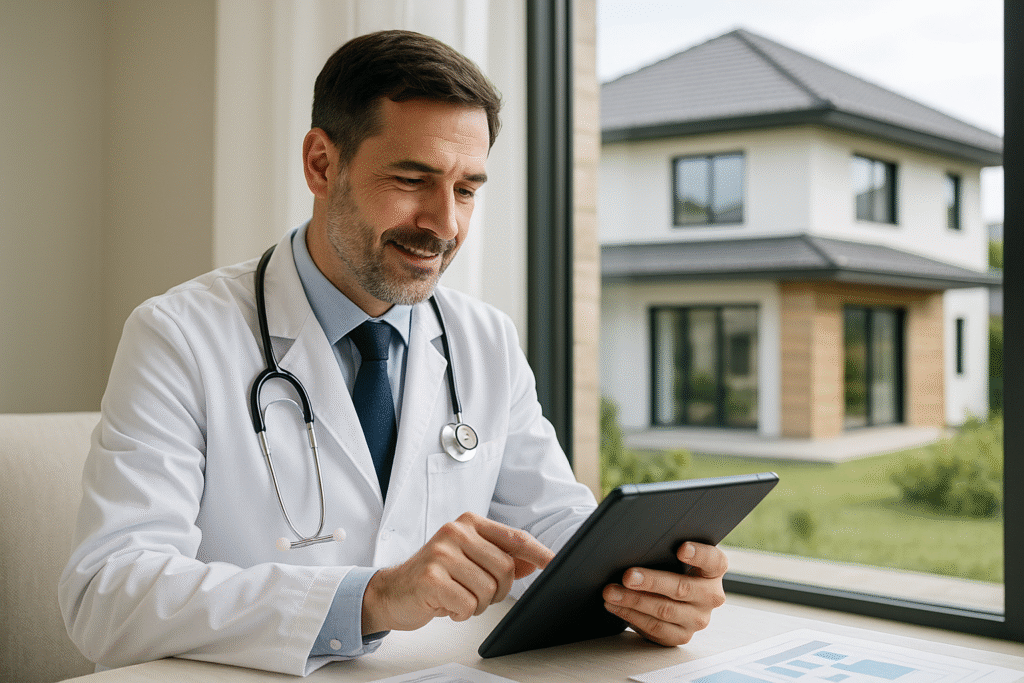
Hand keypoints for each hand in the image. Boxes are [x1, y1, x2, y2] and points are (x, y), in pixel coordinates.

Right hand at [361, 512, 553, 633]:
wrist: (392, 591)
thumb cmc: (434, 575)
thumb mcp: (469, 560)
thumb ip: (501, 557)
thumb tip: (535, 561)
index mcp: (469, 523)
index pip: (515, 538)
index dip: (539, 553)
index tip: (556, 564)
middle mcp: (456, 531)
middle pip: (506, 569)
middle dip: (498, 592)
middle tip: (476, 594)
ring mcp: (442, 552)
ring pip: (488, 590)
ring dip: (477, 604)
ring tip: (458, 598)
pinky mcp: (431, 577)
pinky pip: (468, 605)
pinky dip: (461, 613)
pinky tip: (446, 605)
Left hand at [602, 542, 727, 645]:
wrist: (672, 597)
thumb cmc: (670, 568)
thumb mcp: (673, 557)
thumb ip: (664, 549)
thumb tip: (634, 545)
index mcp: (713, 571)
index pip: (714, 561)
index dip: (699, 554)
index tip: (681, 549)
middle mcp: (711, 596)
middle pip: (682, 588)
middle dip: (651, 581)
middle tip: (628, 576)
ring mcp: (698, 619)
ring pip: (664, 610)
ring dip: (634, 601)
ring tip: (612, 592)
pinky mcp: (681, 635)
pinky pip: (655, 628)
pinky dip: (631, 616)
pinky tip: (616, 606)